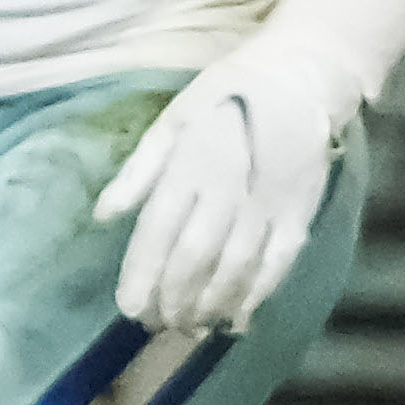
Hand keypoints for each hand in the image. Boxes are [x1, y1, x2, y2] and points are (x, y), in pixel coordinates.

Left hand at [92, 43, 349, 332]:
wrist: (302, 76)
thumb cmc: (227, 95)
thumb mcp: (172, 120)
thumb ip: (138, 172)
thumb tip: (102, 218)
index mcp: (188, 167)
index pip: (157, 234)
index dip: (141, 277)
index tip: (129, 309)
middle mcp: (226, 191)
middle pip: (194, 260)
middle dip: (172, 300)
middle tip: (156, 326)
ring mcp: (267, 205)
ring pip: (233, 269)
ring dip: (209, 305)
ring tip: (189, 328)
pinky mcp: (299, 213)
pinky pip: (277, 264)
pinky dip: (257, 296)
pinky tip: (237, 319)